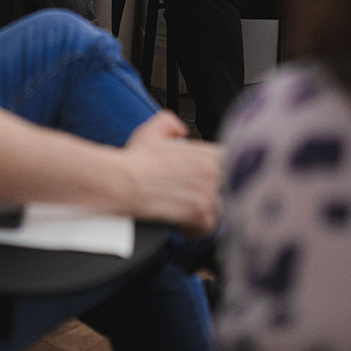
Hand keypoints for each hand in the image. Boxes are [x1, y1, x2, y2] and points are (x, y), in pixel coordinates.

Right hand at [120, 112, 223, 234]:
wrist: (125, 182)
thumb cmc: (137, 159)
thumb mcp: (153, 130)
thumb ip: (171, 122)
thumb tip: (182, 131)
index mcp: (207, 153)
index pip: (225, 165)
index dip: (212, 172)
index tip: (201, 179)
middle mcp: (213, 173)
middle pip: (223, 188)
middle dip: (207, 191)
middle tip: (189, 195)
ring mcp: (208, 194)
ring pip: (217, 207)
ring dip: (202, 210)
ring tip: (185, 211)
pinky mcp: (200, 214)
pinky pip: (208, 226)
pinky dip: (195, 228)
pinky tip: (183, 225)